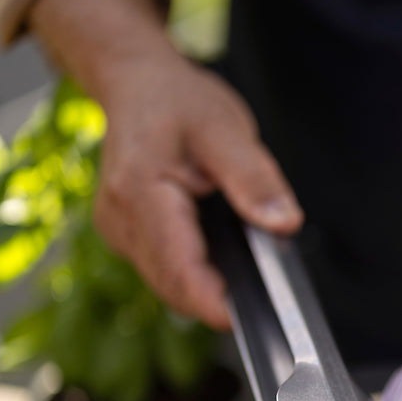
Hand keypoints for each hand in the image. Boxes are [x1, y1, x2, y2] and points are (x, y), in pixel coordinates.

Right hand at [92, 55, 302, 328]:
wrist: (137, 83)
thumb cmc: (178, 100)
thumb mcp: (226, 128)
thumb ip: (254, 178)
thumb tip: (284, 223)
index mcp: (140, 192)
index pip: (178, 267)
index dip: (213, 302)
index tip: (247, 317)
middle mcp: (119, 219)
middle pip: (173, 285)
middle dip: (217, 296)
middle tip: (263, 288)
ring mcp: (117, 231)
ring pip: (168, 284)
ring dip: (205, 286)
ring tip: (243, 263)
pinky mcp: (125, 237)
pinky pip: (164, 271)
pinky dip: (194, 272)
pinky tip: (219, 254)